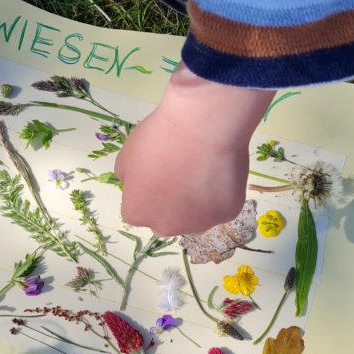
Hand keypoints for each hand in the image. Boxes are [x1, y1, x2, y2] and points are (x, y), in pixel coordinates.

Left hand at [114, 63, 274, 235]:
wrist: (203, 126)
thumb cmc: (161, 137)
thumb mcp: (127, 155)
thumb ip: (128, 178)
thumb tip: (137, 185)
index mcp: (137, 213)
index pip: (140, 210)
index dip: (149, 191)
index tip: (159, 173)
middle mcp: (166, 227)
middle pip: (167, 220)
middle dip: (172, 204)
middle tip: (182, 173)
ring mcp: (198, 224)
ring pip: (196, 218)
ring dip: (197, 203)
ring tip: (204, 171)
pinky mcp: (226, 216)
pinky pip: (221, 207)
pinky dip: (221, 194)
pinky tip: (221, 171)